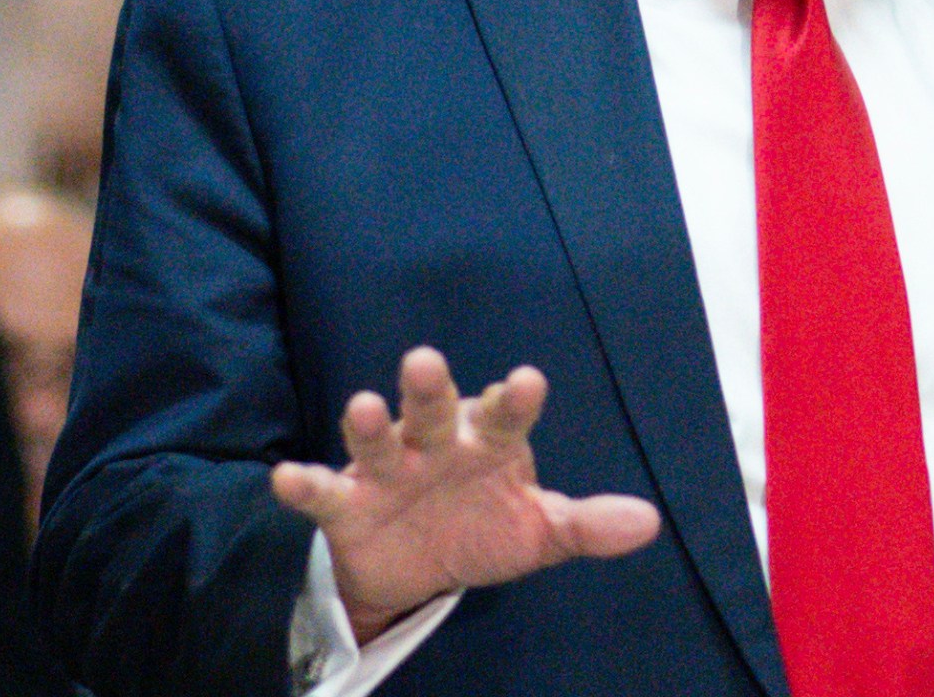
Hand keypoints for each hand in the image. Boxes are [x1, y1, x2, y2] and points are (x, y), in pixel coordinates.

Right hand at [271, 347, 660, 642]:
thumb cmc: (482, 528)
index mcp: (488, 444)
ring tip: (363, 405)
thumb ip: (585, 524)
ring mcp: (388, 471)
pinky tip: (286, 477)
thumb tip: (648, 522)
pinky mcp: (347, 505)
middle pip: (433, 410)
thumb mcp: (537, 532)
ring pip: (378, 440)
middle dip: (429, 389)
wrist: (417, 571)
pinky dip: (304, 484)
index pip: (505, 417)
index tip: (526, 382)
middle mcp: (435, 445)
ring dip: (368, 424)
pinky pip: (324, 491)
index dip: (513, 401)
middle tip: (425, 361)